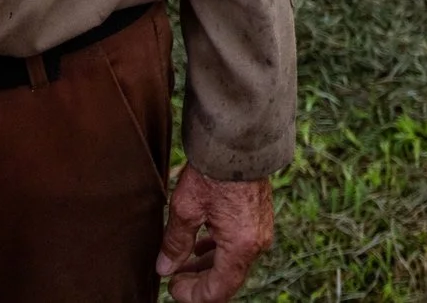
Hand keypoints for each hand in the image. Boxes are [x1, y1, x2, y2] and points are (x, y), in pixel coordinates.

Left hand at [155, 166, 272, 302]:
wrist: (239, 139)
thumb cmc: (213, 171)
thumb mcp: (186, 208)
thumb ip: (176, 243)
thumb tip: (165, 269)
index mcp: (241, 246)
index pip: (217, 291)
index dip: (192, 295)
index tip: (171, 287)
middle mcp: (256, 243)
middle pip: (226, 279)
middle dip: (198, 281)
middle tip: (173, 275)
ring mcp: (261, 230)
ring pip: (232, 263)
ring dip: (207, 265)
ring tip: (182, 259)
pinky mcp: (259, 218)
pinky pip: (239, 246)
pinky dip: (219, 250)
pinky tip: (201, 242)